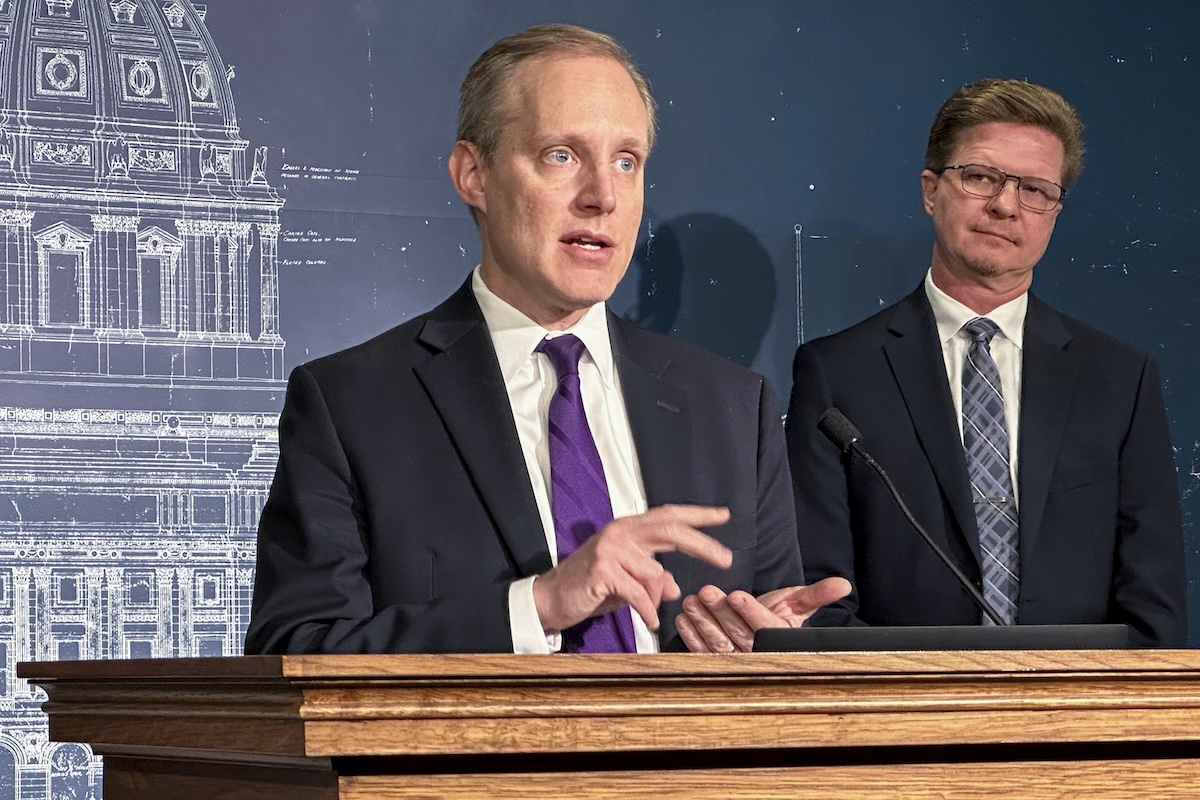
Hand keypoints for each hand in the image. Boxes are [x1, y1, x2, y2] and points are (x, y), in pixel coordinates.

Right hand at [532, 504, 732, 634]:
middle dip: (702, 545)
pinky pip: (638, 593)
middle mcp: (620, 531)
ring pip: (655, 573)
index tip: (723, 514)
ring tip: (644, 608)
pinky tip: (648, 620)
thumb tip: (675, 588)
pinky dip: (646, 609)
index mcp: (628, 528)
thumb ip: (652, 579)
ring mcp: (610, 548)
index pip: (668, 516)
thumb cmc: (590, 588)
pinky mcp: (602, 569)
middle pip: (670, 530)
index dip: (697, 515)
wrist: (551, 599)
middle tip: (726, 559)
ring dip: (655, 596)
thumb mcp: (627, 581)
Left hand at [675, 576, 851, 652]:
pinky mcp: (714, 661)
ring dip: (703, 621)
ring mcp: (734, 659)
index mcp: (779, 638)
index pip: (765, 627)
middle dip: (720, 612)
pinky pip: (701, 651)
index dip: (750, 611)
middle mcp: (756, 653)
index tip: (737, 595)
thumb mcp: (797, 603)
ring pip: (717, 641)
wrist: (761, 631)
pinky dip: (691, 635)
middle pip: (737, 632)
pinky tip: (683, 618)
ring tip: (691, 602)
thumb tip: (843, 584)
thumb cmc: (779, 615)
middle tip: (707, 592)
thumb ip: (817, 594)